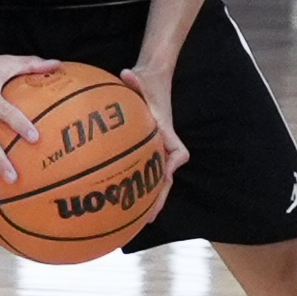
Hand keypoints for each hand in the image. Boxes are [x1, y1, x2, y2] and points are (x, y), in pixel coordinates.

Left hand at [118, 60, 187, 224]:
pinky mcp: (146, 150)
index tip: (164, 178)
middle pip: (167, 177)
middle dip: (159, 198)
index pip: (177, 154)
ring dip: (149, 199)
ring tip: (135, 220)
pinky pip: (142, 172)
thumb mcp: (141, 79)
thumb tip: (126, 74)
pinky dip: (136, 187)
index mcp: (165, 131)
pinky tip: (119, 200)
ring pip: (156, 180)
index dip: (172, 167)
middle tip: (148, 218)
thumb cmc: (147, 81)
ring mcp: (156, 149)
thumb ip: (135, 80)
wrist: (154, 77)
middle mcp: (164, 144)